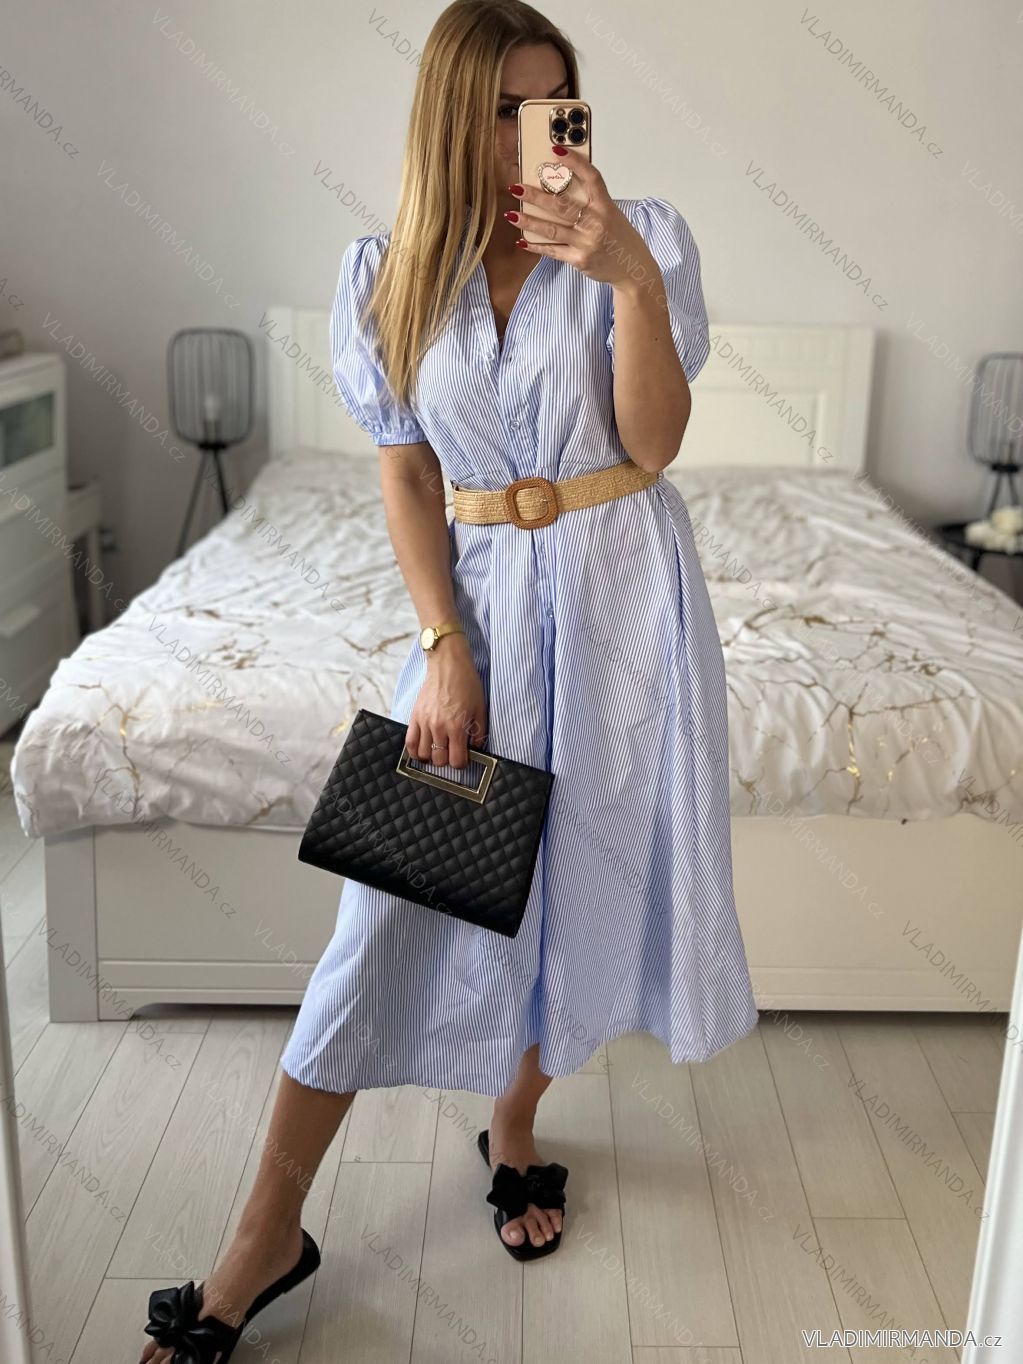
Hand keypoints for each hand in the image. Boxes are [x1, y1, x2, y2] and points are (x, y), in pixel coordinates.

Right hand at [405, 635, 486, 768]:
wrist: (447, 665)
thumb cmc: (466, 684)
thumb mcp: (480, 708)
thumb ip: (478, 732)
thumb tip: (474, 749)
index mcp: (457, 726)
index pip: (457, 760)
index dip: (462, 763)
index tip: (464, 757)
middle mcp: (439, 727)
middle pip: (439, 761)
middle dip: (447, 760)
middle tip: (452, 751)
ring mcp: (424, 722)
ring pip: (424, 755)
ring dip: (432, 757)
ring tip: (438, 750)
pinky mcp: (414, 717)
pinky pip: (410, 743)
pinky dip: (415, 751)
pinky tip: (422, 750)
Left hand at [508, 145, 656, 288]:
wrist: (633, 270)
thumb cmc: (619, 238)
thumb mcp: (612, 214)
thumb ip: (591, 202)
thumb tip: (559, 189)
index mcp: (606, 206)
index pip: (591, 178)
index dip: (574, 162)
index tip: (555, 150)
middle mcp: (597, 223)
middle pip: (562, 205)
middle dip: (536, 196)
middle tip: (516, 187)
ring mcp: (587, 242)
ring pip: (552, 229)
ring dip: (529, 221)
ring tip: (511, 214)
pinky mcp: (579, 259)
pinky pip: (553, 251)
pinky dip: (535, 246)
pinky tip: (522, 240)